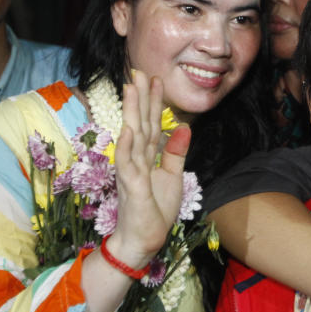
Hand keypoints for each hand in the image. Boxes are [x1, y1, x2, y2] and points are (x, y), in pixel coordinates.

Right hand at [105, 71, 190, 263]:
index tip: (155, 78)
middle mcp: (136, 159)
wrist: (143, 240)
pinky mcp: (130, 187)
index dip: (153, 101)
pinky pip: (128, 164)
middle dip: (140, 97)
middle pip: (139, 122)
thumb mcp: (172, 177)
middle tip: (140, 70)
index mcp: (146, 156)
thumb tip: (183, 126)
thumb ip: (176, 153)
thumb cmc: (155, 210)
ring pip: (132, 136)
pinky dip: (127, 146)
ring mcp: (131, 171)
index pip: (150, 123)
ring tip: (131, 88)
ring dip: (131, 112)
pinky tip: (127, 130)